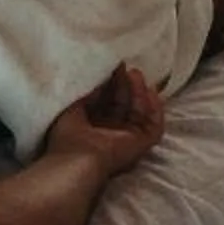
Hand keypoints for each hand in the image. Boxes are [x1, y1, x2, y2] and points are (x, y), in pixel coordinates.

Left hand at [43, 64, 165, 173]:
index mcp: (90, 126)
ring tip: (135, 74)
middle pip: (123, 104)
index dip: (109, 83)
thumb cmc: (68, 135)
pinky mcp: (141, 145)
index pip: (105, 101)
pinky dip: (155, 110)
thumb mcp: (72, 106)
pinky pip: (154, 126)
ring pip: (138, 113)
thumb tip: (99, 75)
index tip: (110, 65)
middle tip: (123, 65)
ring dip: (138, 92)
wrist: (79, 159)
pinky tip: (152, 91)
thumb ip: (88, 91)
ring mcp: (126, 140)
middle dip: (124, 85)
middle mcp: (109, 133)